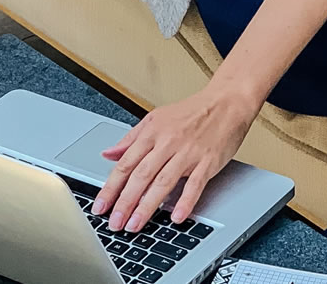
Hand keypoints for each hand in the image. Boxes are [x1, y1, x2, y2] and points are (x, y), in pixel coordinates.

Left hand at [89, 83, 261, 232]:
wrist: (226, 102)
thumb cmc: (192, 112)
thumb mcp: (156, 119)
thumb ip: (131, 138)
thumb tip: (109, 153)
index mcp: (152, 132)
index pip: (126, 164)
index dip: (110, 187)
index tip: (100, 206)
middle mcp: (168, 142)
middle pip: (141, 175)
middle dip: (125, 201)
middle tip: (114, 222)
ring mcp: (188, 152)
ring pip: (163, 182)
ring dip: (147, 206)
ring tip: (135, 225)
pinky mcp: (208, 161)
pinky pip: (195, 184)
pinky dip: (185, 201)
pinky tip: (176, 217)